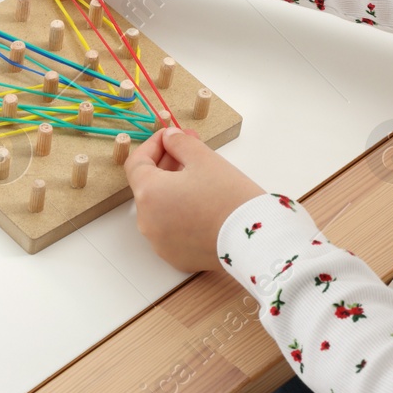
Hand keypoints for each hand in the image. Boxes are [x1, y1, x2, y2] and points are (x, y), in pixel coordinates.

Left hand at [124, 126, 264, 272]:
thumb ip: (180, 143)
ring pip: (160, 209)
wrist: (255, 241)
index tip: (170, 136)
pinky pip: (172, 229)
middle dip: (167, 164)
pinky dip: (180, 213)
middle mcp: (147, 222)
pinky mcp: (175, 256)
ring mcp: (159, 243)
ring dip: (173, 189)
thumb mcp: (205, 159)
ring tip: (198, 175)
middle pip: (148, 186)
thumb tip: (170, 138)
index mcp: (148, 194)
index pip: (137, 164)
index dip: (152, 145)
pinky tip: (201, 203)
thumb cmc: (230, 198)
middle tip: (189, 148)